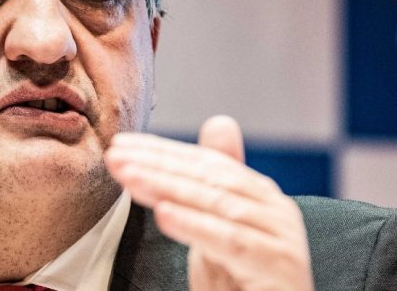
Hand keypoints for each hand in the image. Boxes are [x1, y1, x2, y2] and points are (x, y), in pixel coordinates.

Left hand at [105, 116, 313, 290]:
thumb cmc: (244, 280)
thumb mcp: (222, 229)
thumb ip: (215, 184)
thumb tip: (219, 122)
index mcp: (260, 195)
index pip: (206, 163)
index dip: (163, 151)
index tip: (122, 145)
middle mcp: (274, 209)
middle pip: (210, 177)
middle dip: (158, 165)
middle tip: (116, 156)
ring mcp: (279, 235)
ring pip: (216, 203)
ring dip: (168, 187)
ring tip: (130, 178)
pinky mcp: (277, 263)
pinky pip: (229, 240)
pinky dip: (194, 225)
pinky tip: (164, 215)